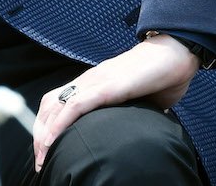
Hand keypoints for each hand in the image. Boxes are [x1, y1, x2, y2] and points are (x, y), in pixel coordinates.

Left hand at [32, 33, 198, 171]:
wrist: (175, 54)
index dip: (47, 126)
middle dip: (41, 135)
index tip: (45, 151)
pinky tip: (54, 140)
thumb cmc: (159, 77)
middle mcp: (88, 81)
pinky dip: (61, 123)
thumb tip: (133, 135)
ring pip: (57, 105)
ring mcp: (96, 82)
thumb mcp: (137, 101)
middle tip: (40, 162)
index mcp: (92, 84)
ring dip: (46, 133)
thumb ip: (128, 114)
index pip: (57, 103)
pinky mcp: (109, 86)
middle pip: (50, 105)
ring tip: (44, 156)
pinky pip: (77, 104)